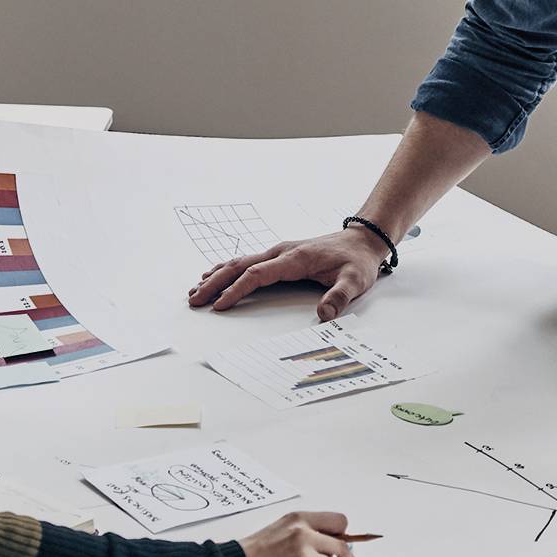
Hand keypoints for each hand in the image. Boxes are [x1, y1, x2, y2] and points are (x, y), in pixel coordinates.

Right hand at [187, 228, 387, 319]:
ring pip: (239, 262)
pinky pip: (246, 262)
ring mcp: (278, 252)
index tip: (220, 304)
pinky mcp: (279, 257)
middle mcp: (281, 252)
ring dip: (216, 276)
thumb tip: (324, 315)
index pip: (258, 274)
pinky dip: (226, 269)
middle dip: (215, 283)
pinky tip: (212, 275)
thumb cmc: (356, 261)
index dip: (237, 289)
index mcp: (294, 258)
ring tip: (195, 290)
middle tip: (194, 299)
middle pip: (239, 265)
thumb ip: (339, 297)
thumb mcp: (355, 281)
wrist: (361, 240)